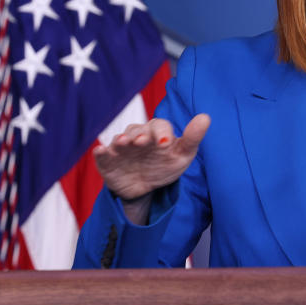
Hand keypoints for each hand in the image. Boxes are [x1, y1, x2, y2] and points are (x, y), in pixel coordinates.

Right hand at [93, 114, 209, 222]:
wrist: (144, 188)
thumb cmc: (165, 165)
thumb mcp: (182, 155)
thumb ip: (193, 138)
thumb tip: (206, 117)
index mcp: (157, 132)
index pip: (159, 125)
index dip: (162, 132)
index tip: (166, 143)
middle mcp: (137, 136)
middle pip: (137, 130)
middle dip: (140, 134)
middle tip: (143, 142)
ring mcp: (121, 148)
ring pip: (119, 139)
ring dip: (121, 140)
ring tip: (123, 144)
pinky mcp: (107, 160)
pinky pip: (101, 154)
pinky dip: (100, 152)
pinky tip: (100, 151)